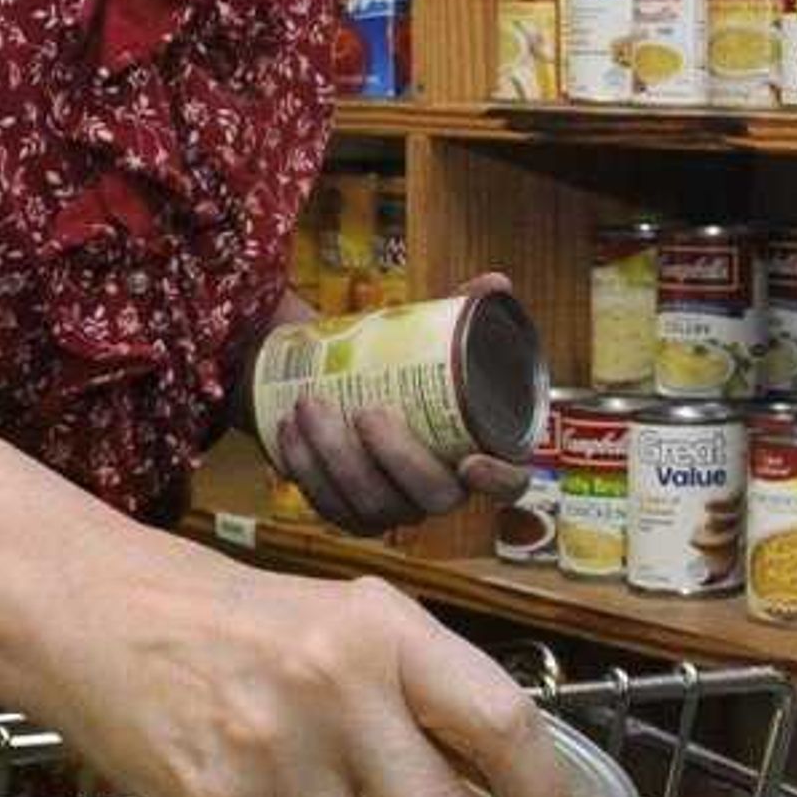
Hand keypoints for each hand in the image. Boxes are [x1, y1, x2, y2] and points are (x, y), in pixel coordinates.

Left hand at [264, 269, 528, 535]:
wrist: (340, 386)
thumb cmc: (399, 367)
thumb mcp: (428, 336)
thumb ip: (461, 311)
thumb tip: (495, 281)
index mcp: (479, 454)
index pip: (509, 486)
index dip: (497, 481)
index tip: (470, 460)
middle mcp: (440, 493)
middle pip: (431, 497)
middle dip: (396, 458)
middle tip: (366, 410)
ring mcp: (393, 510)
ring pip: (369, 503)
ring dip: (335, 457)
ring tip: (309, 402)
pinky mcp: (346, 515)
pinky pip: (326, 503)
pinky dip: (303, 466)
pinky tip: (288, 430)